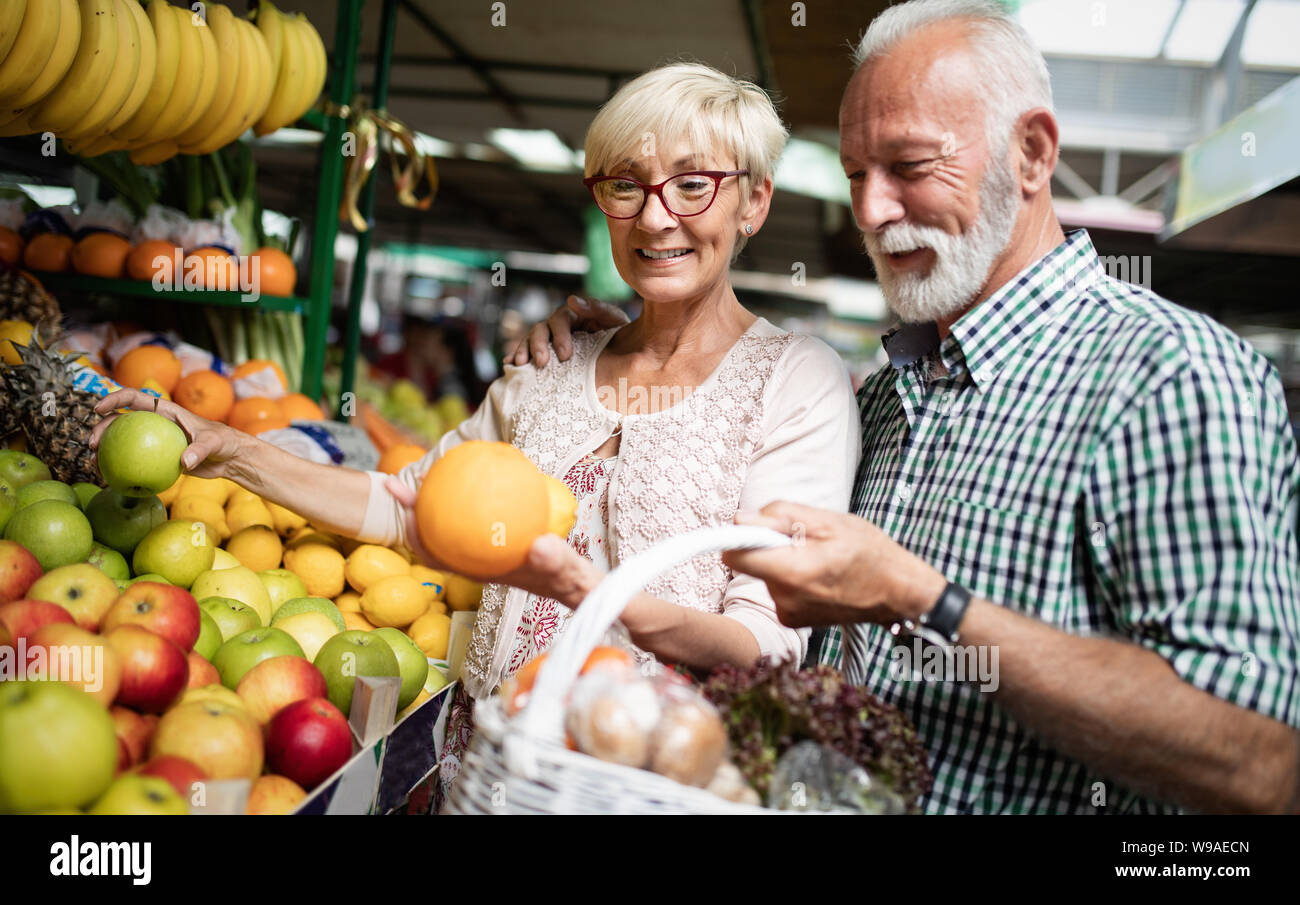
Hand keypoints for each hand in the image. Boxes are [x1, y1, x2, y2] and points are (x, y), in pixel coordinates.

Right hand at [90, 388, 248, 478]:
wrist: (229, 458)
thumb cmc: (223, 442)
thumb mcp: (213, 443)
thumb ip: (199, 450)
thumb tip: (184, 462)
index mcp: (165, 411)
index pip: (135, 398)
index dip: (114, 399)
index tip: (98, 409)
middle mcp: (156, 423)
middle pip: (121, 421)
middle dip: (102, 429)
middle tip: (92, 445)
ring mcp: (155, 440)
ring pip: (124, 442)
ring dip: (106, 450)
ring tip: (94, 464)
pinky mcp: (158, 457)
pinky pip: (136, 461)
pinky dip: (122, 468)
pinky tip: (112, 480)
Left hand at [384, 477, 598, 602]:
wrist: (576, 580)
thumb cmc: (565, 577)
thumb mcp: (564, 569)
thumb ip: (554, 561)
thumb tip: (540, 547)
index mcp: (479, 569)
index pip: (437, 555)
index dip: (415, 537)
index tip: (402, 515)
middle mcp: (475, 556)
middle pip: (433, 533)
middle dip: (411, 510)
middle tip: (395, 481)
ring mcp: (483, 544)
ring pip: (449, 520)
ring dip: (434, 498)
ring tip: (426, 469)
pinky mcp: (497, 532)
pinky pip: (477, 510)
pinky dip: (471, 491)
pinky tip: (477, 468)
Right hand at [504, 294, 628, 367]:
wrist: (622, 351)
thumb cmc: (619, 333)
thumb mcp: (613, 319)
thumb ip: (597, 308)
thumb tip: (572, 299)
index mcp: (573, 315)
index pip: (559, 320)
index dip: (560, 336)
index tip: (565, 355)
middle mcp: (558, 326)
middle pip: (540, 329)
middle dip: (539, 346)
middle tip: (542, 363)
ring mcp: (549, 340)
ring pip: (530, 340)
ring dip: (523, 351)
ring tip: (519, 365)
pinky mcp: (546, 353)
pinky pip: (527, 353)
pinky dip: (516, 357)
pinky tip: (509, 366)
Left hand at [721, 502, 947, 628]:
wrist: (897, 592)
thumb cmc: (869, 553)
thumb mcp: (828, 521)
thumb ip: (780, 517)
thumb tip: (740, 518)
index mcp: (791, 572)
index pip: (735, 555)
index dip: (739, 536)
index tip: (751, 528)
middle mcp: (784, 598)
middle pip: (752, 562)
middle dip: (770, 545)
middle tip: (806, 540)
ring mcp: (787, 613)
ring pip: (766, 573)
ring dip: (784, 560)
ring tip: (819, 557)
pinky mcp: (792, 619)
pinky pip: (778, 588)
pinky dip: (792, 578)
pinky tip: (819, 575)